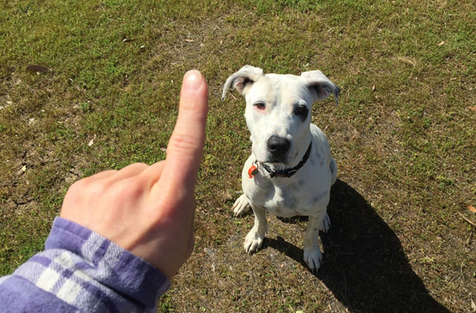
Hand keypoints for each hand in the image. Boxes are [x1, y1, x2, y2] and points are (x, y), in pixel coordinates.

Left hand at [60, 70, 207, 278]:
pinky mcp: (84, 186)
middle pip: (156, 169)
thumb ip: (180, 204)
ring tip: (121, 226)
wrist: (96, 285)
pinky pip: (106, 181)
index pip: (186, 146)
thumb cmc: (148, 265)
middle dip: (155, 187)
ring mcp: (107, 184)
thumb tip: (169, 183)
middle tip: (145, 221)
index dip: (193, 111)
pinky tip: (104, 221)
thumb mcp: (182, 239)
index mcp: (170, 200)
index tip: (195, 79)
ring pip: (129, 176)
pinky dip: (108, 196)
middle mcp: (138, 186)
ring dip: (129, 194)